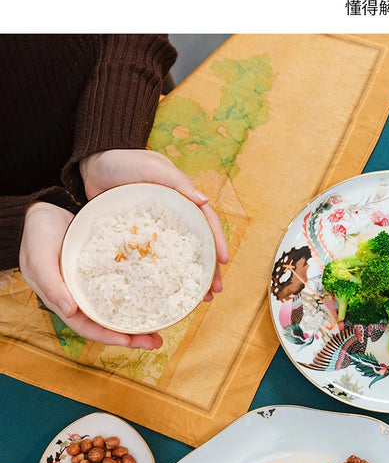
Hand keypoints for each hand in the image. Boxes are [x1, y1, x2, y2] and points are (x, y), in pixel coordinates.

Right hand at [19, 202, 162, 349]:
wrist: (46, 209)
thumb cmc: (37, 235)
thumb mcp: (39, 259)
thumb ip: (51, 285)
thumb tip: (69, 311)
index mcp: (64, 301)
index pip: (87, 327)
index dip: (107, 337)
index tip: (129, 342)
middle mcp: (81, 297)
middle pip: (108, 323)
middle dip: (131, 335)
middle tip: (156, 341)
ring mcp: (94, 284)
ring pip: (119, 307)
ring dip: (139, 318)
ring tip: (162, 324)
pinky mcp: (105, 268)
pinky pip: (124, 283)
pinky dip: (139, 291)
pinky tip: (156, 291)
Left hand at [80, 149, 228, 298]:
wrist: (92, 164)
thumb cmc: (125, 161)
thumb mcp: (153, 169)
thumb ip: (178, 183)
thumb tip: (204, 200)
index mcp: (182, 199)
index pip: (205, 222)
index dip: (216, 241)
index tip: (223, 262)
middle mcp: (172, 216)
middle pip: (195, 246)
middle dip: (206, 270)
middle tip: (212, 293)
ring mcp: (154, 229)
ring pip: (175, 257)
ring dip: (186, 278)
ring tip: (194, 300)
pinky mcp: (136, 237)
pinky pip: (150, 258)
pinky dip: (157, 275)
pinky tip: (159, 291)